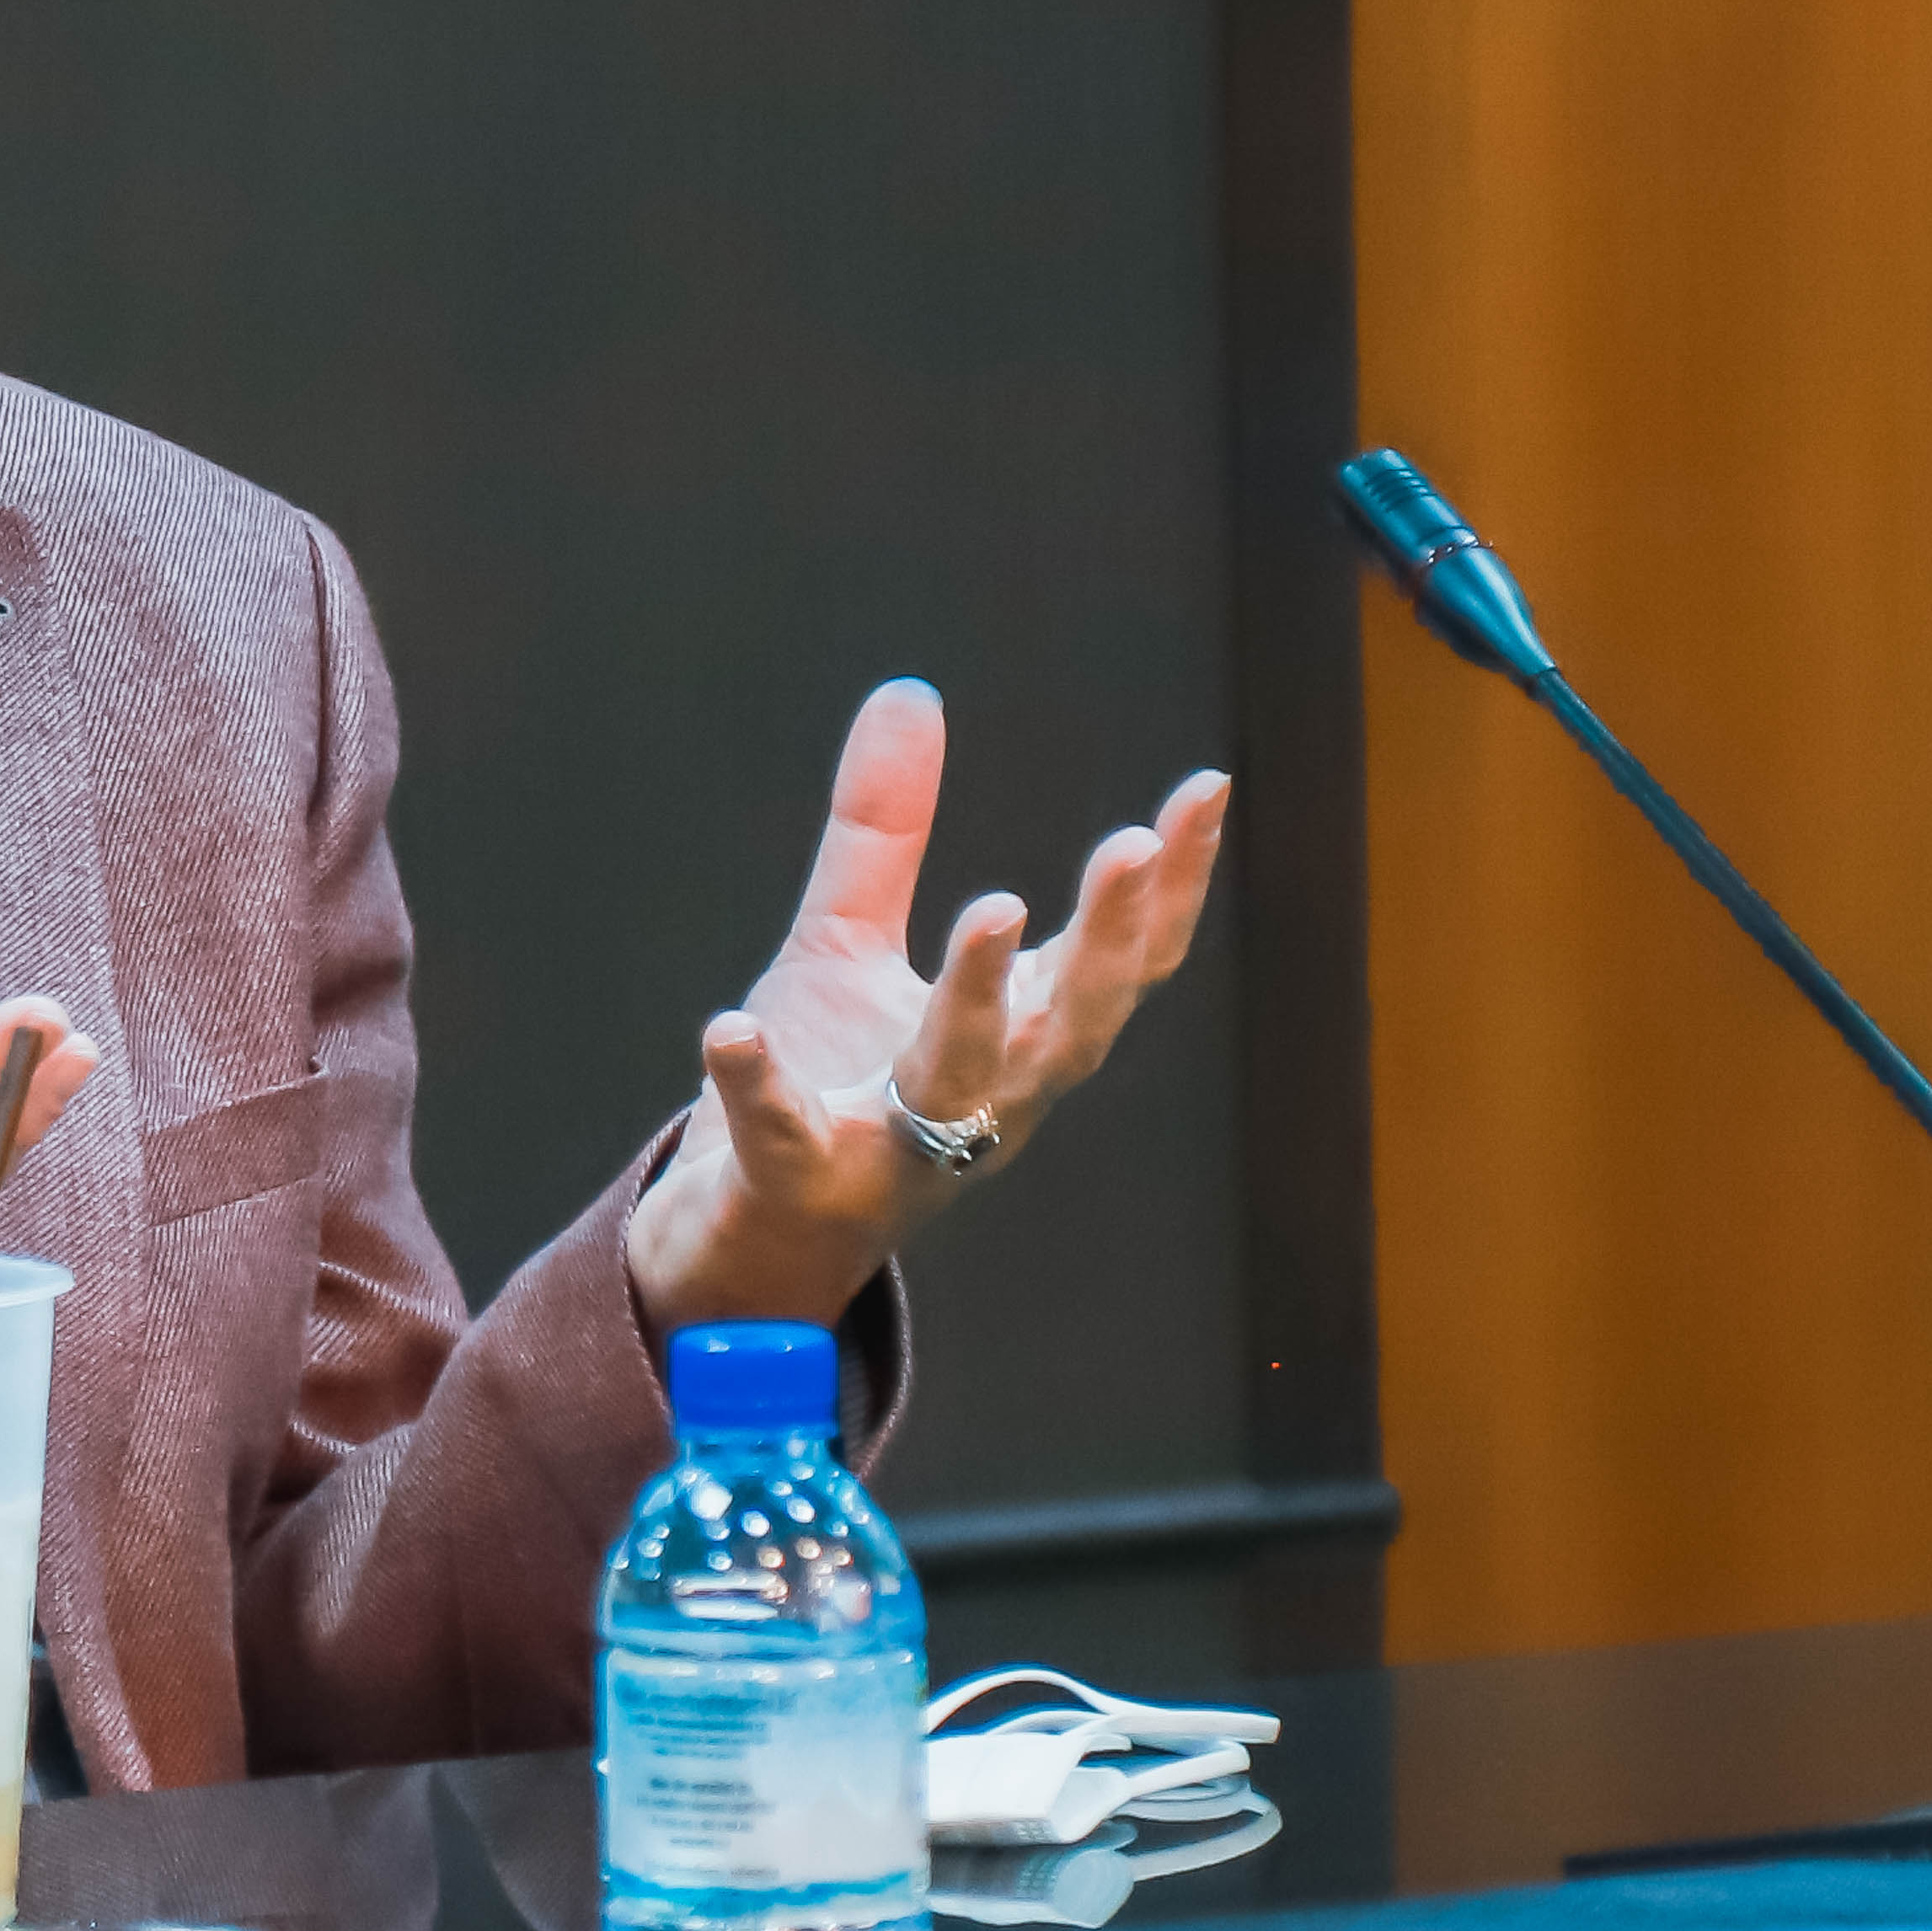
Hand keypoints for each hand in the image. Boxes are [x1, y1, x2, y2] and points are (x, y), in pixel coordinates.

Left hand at [626, 679, 1228, 1331]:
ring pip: (959, 1081)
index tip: (1205, 794)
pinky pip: (784, 1137)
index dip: (1169, 888)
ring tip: (990, 908)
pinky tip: (726, 1029)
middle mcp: (982, 1102)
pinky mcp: (801, 1186)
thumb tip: (909, 692)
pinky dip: (759, 1086)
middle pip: (1068, 1021)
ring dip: (981, 999)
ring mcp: (897, 1153)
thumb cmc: (827, 1086)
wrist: (746, 1238)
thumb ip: (885, 831)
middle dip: (1107, 939)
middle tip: (1132, 845)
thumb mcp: (851, 943)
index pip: (1117, 964)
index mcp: (1012, 1041)